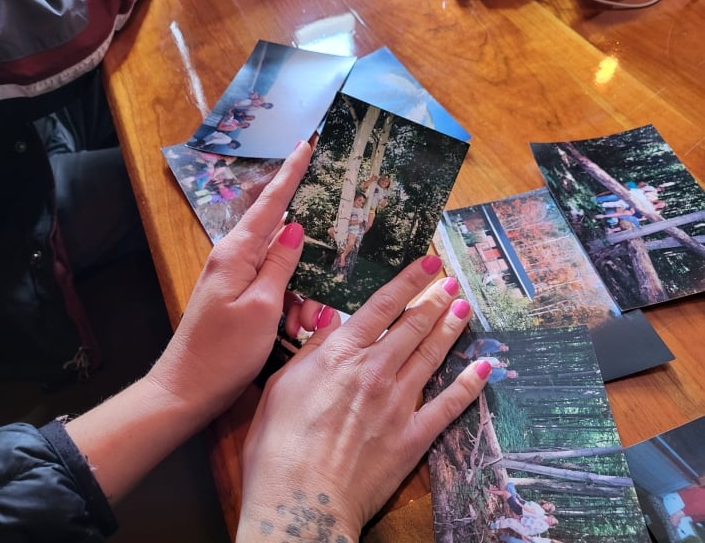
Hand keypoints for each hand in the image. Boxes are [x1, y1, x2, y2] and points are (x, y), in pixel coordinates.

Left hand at [146, 139, 316, 427]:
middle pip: (280, 236)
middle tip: (318, 287)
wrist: (186, 389)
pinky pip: (273, 288)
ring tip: (302, 327)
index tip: (306, 144)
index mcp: (236, 253)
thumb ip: (279, 264)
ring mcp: (234, 279)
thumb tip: (293, 227)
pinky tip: (296, 327)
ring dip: (300, 293)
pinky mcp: (237, 298)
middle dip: (307, 256)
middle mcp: (233, 259)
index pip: (270, 204)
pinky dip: (289, 304)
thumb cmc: (224, 351)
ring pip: (281, 268)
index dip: (290, 174)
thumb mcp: (262, 307)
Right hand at [237, 257, 490, 542]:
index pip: (382, 306)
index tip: (428, 264)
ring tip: (465, 307)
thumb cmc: (279, 444)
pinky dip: (469, 384)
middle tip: (452, 283)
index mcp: (342, 355)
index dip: (409, 281)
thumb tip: (331, 321)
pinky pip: (448, 405)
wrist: (301, 499)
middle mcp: (375, 370)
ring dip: (451, 328)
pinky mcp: (413, 436)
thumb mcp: (283, 384)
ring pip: (432, 355)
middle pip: (413, 326)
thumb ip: (312, 349)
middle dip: (435, 300)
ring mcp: (398, 403)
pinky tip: (484, 367)